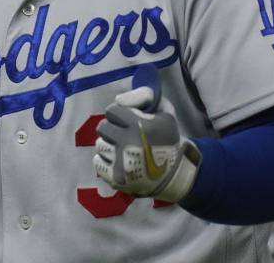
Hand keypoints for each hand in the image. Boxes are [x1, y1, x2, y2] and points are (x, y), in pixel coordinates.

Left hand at [93, 86, 201, 202]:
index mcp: (140, 126)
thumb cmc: (167, 138)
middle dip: (113, 128)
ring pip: (100, 144)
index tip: (129, 121)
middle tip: (125, 135)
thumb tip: (117, 100)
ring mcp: (122, 163)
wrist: (176, 173)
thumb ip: (143, 95)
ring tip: (125, 149)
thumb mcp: (165, 110)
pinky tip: (120, 160)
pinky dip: (106, 161)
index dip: (120, 114)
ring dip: (110, 145)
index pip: (111, 111)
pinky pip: (97, 162)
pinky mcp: (117, 179)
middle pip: (102, 127)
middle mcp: (129, 144)